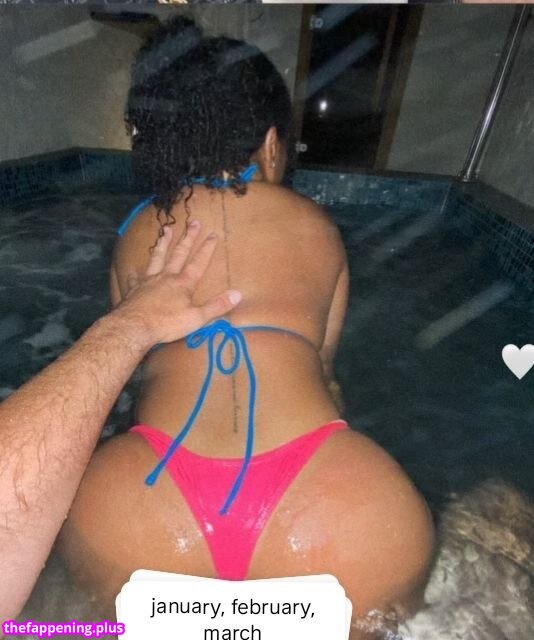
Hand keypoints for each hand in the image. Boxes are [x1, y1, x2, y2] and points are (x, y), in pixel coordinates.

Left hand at [113, 221, 240, 346]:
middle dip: (188, 238)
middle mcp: (166, 277)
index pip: (198, 262)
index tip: (213, 234)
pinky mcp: (134, 290)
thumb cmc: (167, 324)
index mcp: (183, 283)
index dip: (207, 248)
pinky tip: (132, 269)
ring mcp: (148, 281)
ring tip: (166, 230)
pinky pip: (135, 278)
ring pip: (157, 257)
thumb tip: (238, 294)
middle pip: (178, 253)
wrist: (134, 328)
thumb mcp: (197, 318)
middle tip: (193, 222)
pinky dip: (134, 273)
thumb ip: (217, 306)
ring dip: (163, 243)